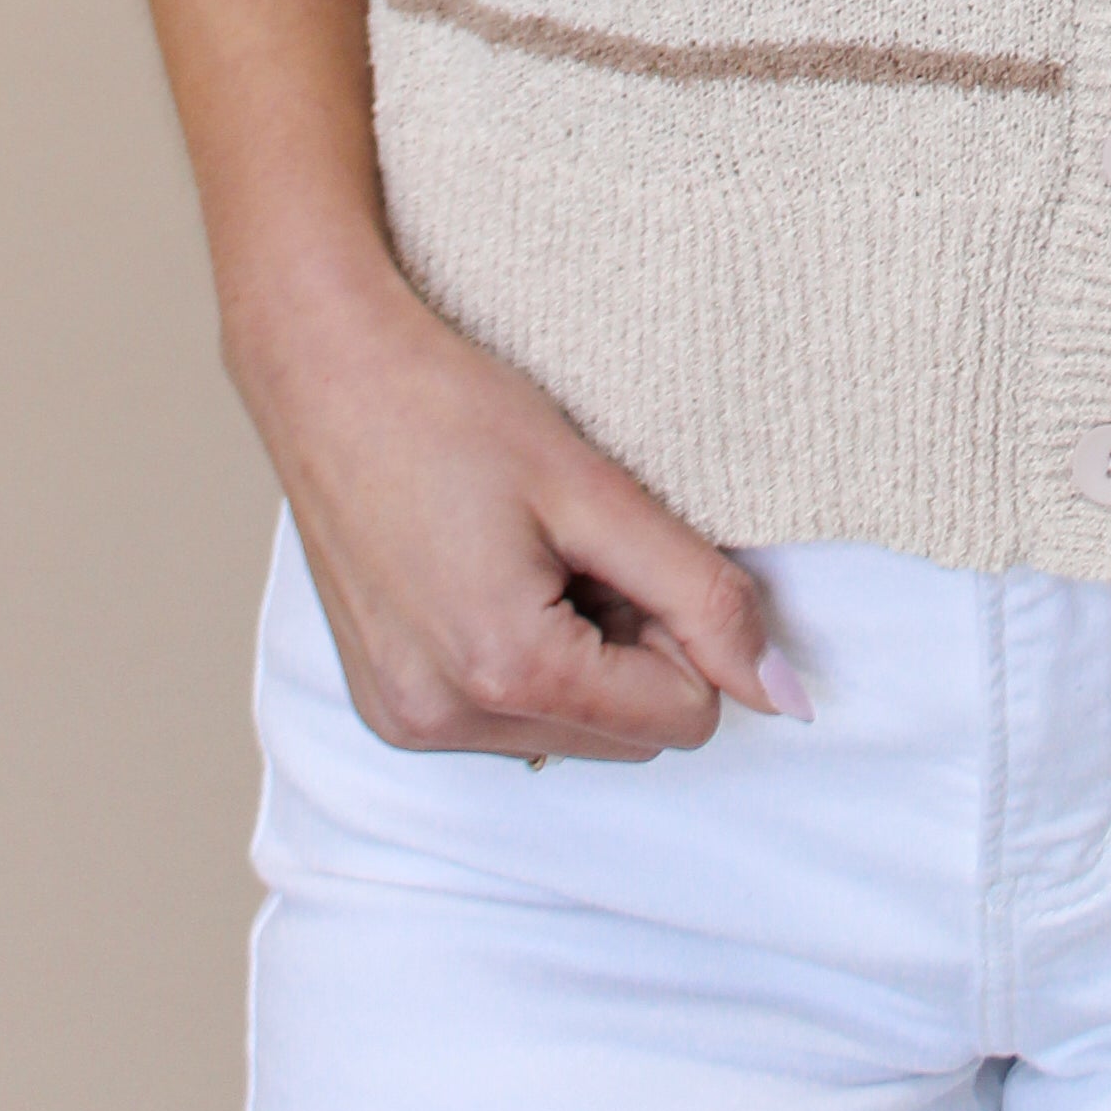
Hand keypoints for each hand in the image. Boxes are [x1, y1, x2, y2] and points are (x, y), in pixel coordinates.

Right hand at [236, 246, 810, 764]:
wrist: (326, 374)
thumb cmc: (455, 411)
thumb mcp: (599, 492)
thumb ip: (704, 597)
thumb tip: (784, 696)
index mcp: (507, 671)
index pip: (681, 717)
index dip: (681, 628)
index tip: (626, 548)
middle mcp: (446, 721)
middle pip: (626, 736)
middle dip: (629, 648)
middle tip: (575, 545)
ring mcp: (406, 723)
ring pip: (569, 731)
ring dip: (576, 658)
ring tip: (522, 554)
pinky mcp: (385, 708)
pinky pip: (503, 720)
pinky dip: (520, 661)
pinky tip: (484, 576)